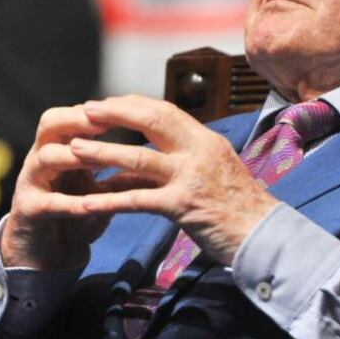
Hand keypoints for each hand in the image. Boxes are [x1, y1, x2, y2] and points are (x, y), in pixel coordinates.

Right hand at [0, 105, 110, 269]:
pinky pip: (48, 202)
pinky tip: (90, 206)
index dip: (99, 110)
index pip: (75, 114)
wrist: (48, 250)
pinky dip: (70, 203)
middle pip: (50, 123)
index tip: (126, 108)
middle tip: (104, 124)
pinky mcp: (29, 211)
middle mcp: (42, 157)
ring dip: (74, 157)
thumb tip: (163, 162)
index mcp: (62, 146)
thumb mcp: (104, 190)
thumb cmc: (77, 211)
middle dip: (77, 120)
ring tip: (100, 160)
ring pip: (46, 157)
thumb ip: (126, 174)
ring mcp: (32, 182)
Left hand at [70, 95, 279, 265]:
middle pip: (152, 121)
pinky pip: (138, 200)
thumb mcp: (214, 173)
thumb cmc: (241, 208)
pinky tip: (85, 203)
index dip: (134, 104)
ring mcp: (192, 178)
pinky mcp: (184, 206)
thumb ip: (183, 163)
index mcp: (207, 140)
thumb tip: (143, 166)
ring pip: (139, 158)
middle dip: (116, 113)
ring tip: (73, 149)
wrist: (265, 234)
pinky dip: (109, 201)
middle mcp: (200, 152)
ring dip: (103, 153)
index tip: (108, 103)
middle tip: (86, 111)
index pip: (167, 110)